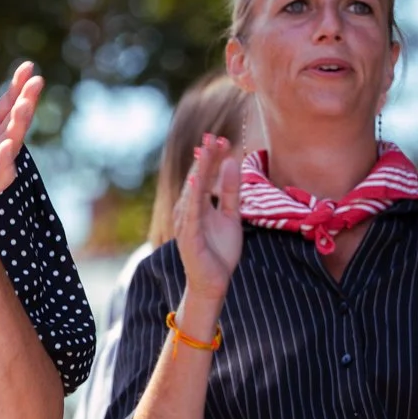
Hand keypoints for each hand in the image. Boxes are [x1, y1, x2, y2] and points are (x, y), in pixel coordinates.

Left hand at [0, 59, 42, 236]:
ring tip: (24, 105)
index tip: (28, 66)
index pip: (8, 103)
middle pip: (15, 118)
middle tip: (36, 80)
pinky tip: (5, 146)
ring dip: (19, 124)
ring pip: (12, 142)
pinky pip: (1, 171)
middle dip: (25, 100)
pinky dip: (4, 160)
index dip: (17, 85)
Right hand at [174, 133, 242, 300]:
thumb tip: (232, 162)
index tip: (222, 139)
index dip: (212, 157)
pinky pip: (191, 211)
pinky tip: (195, 178)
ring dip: (199, 169)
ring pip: (193, 190)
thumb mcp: (231, 216)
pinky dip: (193, 194)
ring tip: (206, 149)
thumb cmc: (219, 251)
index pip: (204, 175)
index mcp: (198, 204)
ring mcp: (185, 221)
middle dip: (205, 157)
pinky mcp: (188, 235)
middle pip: (196, 177)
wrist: (213, 282)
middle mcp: (188, 209)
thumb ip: (231, 191)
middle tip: (213, 136)